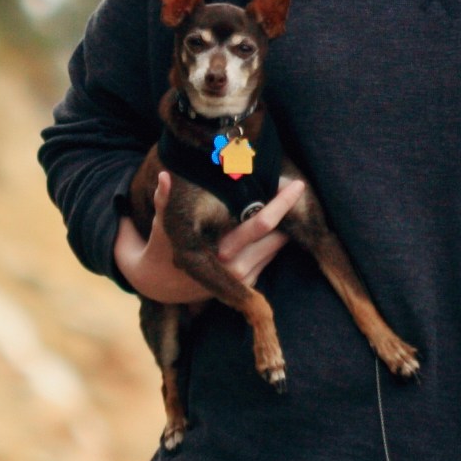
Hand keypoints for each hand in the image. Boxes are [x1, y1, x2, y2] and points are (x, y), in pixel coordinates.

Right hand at [117, 177, 305, 307]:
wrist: (161, 284)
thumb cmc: (164, 246)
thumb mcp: (163, 224)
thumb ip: (164, 200)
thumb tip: (164, 176)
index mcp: (218, 251)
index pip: (261, 223)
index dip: (282, 203)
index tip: (298, 185)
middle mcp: (235, 268)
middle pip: (278, 236)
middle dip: (288, 212)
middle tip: (295, 186)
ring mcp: (245, 278)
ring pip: (277, 246)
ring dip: (284, 226)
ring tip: (283, 199)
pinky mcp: (249, 283)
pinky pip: (271, 256)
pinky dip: (275, 238)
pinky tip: (272, 222)